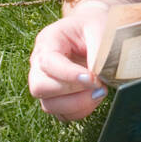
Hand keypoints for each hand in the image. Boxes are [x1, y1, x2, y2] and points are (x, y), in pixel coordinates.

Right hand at [28, 0, 111, 121]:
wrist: (98, 30)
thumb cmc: (97, 26)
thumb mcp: (100, 29)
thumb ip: (98, 51)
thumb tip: (98, 76)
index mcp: (48, 41)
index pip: (48, 62)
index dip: (69, 75)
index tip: (93, 79)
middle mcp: (41, 64)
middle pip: (40, 87)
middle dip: (71, 91)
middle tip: (98, 85)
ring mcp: (47, 83)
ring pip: (49, 105)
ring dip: (76, 104)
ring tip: (100, 92)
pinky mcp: (57, 98)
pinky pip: (62, 114)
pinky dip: (79, 112)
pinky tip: (95, 99)